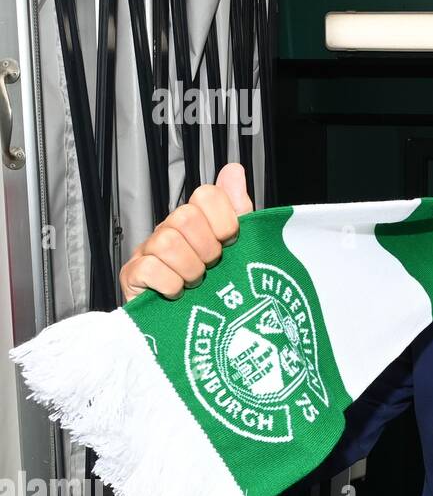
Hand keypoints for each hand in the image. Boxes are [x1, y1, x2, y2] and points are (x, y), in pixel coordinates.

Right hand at [118, 163, 252, 302]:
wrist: (193, 326)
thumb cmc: (213, 286)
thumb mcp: (235, 248)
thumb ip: (237, 208)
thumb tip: (234, 170)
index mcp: (195, 221)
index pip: (206, 195)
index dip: (224, 219)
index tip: (229, 240)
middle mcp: (169, 230)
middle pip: (186, 217)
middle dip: (207, 248)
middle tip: (211, 265)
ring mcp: (148, 251)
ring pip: (167, 242)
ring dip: (190, 269)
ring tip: (196, 281)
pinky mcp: (133, 276)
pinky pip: (150, 269)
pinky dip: (170, 284)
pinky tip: (177, 292)